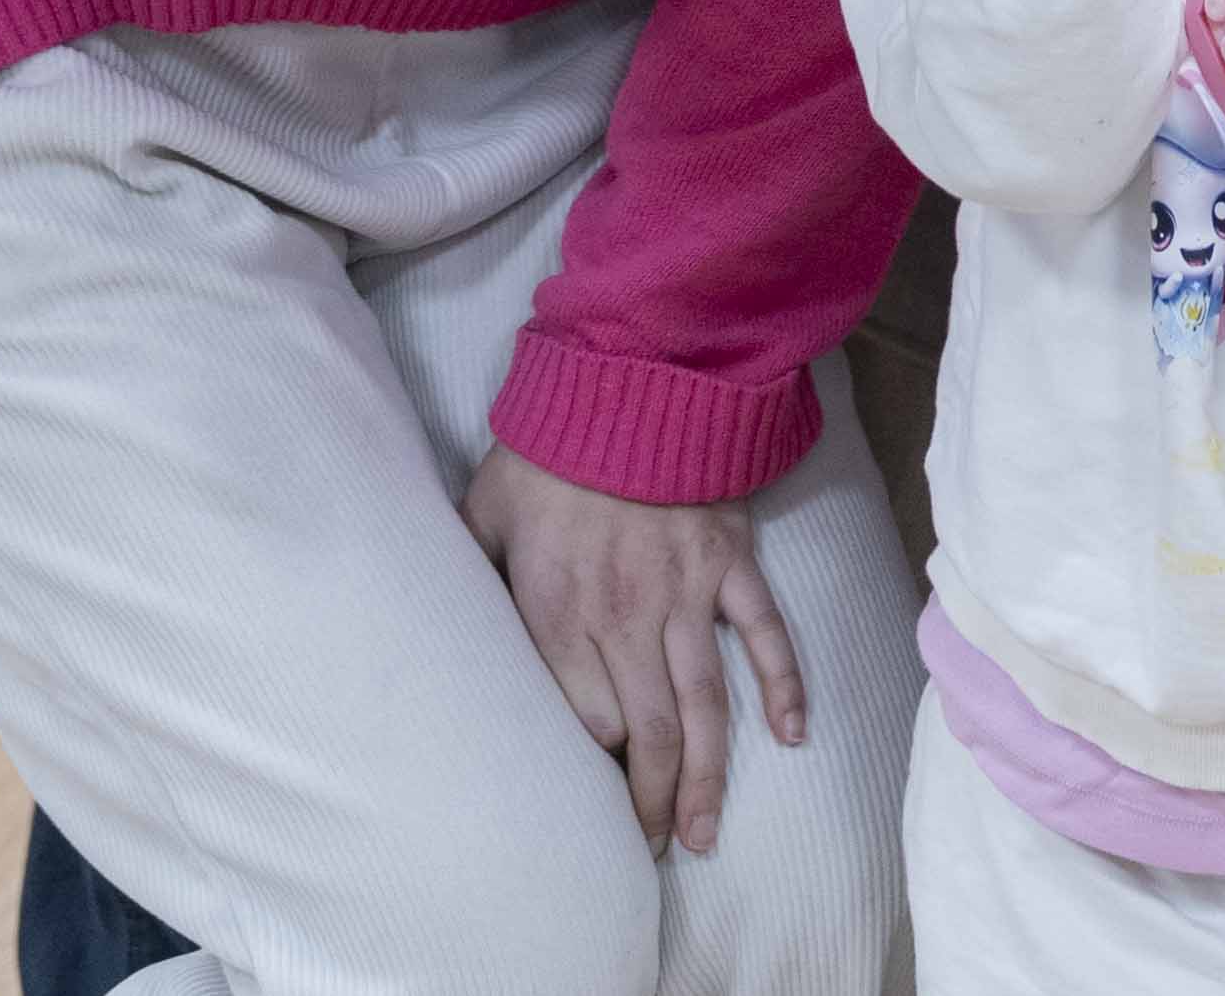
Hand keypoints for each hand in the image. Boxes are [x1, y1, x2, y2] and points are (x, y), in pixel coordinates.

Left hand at [458, 447, 803, 858]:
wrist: (633, 376)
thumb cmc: (547, 449)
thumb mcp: (483, 513)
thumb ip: (467, 573)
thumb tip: (432, 616)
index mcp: (558, 611)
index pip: (584, 721)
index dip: (593, 768)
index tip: (592, 802)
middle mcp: (626, 616)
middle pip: (646, 733)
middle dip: (651, 802)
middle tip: (658, 848)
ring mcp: (686, 592)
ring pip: (704, 704)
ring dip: (708, 775)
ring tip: (706, 831)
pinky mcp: (731, 562)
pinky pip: (764, 634)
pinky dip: (783, 686)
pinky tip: (792, 736)